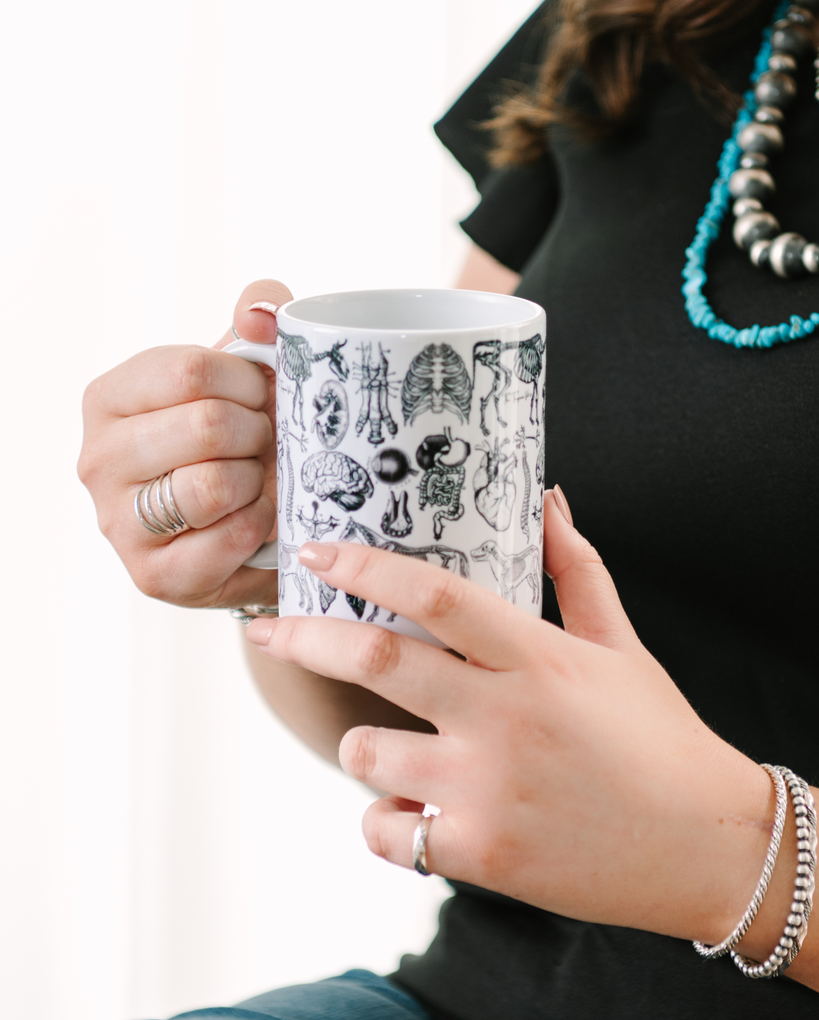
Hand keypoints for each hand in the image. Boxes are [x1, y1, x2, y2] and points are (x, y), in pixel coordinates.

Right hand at [78, 280, 290, 607]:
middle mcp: (98, 458)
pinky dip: (260, 525)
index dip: (248, 384)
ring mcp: (118, 522)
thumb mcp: (245, 370)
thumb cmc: (240, 438)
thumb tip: (258, 312)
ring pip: (213, 484)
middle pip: (206, 426)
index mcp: (109, 398)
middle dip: (258, 433)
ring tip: (256, 480)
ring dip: (257, 480)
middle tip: (262, 444)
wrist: (248, 525)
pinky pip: (228, 538)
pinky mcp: (152, 575)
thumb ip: (259, 317)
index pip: (190, 372)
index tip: (258, 399)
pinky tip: (255, 518)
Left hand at [245, 490, 779, 947]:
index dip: (366, 565)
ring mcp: (487, 790)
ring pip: (366, 751)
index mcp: (537, 658)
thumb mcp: (620, 646)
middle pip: (377, 660)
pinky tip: (415, 813)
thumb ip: (576, 570)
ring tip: (387, 745)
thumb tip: (550, 500)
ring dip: (359, 742)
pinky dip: (383, 821)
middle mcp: (505, 718)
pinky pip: (386, 833)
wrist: (705, 847)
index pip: (435, 595)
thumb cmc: (659, 739)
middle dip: (306, 637)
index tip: (316, 550)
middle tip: (268, 629)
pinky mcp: (481, 855)